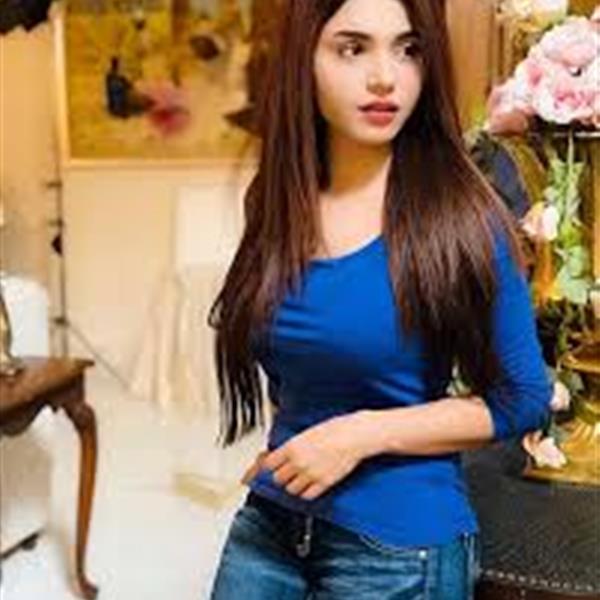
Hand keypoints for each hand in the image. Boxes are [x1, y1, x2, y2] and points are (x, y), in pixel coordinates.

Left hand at [241, 411, 373, 500]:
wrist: (354, 436)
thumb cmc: (334, 429)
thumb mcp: (308, 432)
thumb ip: (294, 445)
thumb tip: (284, 453)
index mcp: (292, 446)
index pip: (269, 464)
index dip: (269, 466)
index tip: (270, 467)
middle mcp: (298, 462)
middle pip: (278, 479)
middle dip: (281, 475)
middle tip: (287, 471)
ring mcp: (310, 474)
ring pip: (291, 489)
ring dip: (293, 485)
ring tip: (300, 478)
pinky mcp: (323, 483)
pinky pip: (307, 495)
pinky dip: (306, 492)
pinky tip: (310, 485)